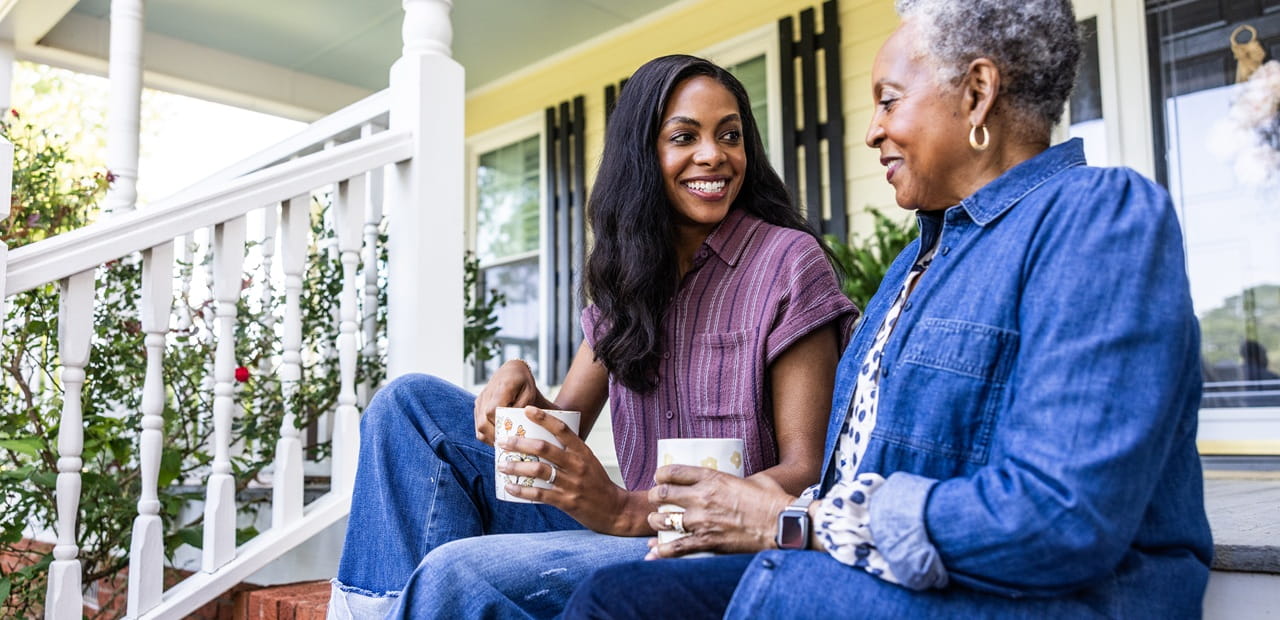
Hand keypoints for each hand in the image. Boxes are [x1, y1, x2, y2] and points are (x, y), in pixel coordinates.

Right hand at [474, 360, 542, 443]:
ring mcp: (480, 400)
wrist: (511, 370)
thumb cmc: (524, 382)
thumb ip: (523, 409)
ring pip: (478, 426)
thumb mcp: (530, 393)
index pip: (492, 412)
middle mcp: (487, 394)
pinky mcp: (478, 405)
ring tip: (503, 445)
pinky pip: (478, 424)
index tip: (510, 437)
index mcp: (502, 387)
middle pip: (483, 422)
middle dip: (494, 437)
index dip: (499, 427)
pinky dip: (486, 434)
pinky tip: (498, 438)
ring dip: (490, 438)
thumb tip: (514, 427)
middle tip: (508, 447)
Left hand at [496, 407, 636, 534]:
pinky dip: (522, 490)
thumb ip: (569, 453)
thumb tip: (541, 443)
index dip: (544, 418)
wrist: (615, 510)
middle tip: (503, 441)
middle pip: (544, 448)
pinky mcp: (567, 502)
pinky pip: (540, 494)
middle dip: (520, 443)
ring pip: (539, 470)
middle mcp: (578, 465)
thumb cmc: (598, 484)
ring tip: (501, 465)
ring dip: (516, 466)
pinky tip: (510, 487)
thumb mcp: (589, 462)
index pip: (562, 429)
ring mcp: (572, 484)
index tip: (527, 410)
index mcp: (583, 452)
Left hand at [644, 465, 793, 558]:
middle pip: (664, 494)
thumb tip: (737, 484)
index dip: (661, 475)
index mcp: (713, 478)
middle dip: (655, 497)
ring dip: (656, 522)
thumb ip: (739, 480)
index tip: (659, 479)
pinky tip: (653, 552)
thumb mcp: (755, 479)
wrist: (783, 525)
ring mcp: (703, 520)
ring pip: (664, 520)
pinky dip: (662, 551)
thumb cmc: (774, 500)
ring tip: (656, 523)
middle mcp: (703, 497)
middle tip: (655, 501)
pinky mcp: (707, 542)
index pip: (675, 472)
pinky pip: (676, 547)